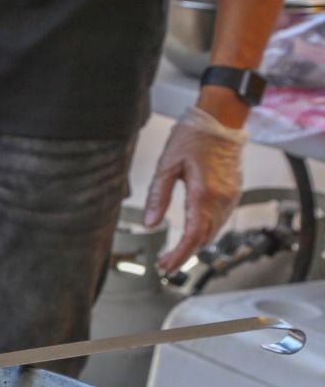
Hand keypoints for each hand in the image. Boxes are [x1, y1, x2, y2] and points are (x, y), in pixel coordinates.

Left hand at [143, 104, 247, 270]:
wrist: (220, 121)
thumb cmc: (193, 137)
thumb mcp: (167, 165)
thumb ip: (158, 197)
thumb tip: (151, 223)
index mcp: (204, 193)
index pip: (193, 235)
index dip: (179, 254)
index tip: (165, 265)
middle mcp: (221, 198)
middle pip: (204, 238)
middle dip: (184, 255)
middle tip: (165, 264)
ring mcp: (231, 196)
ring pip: (214, 232)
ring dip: (195, 246)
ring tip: (175, 254)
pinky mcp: (234, 193)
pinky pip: (221, 221)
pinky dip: (206, 233)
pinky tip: (194, 236)